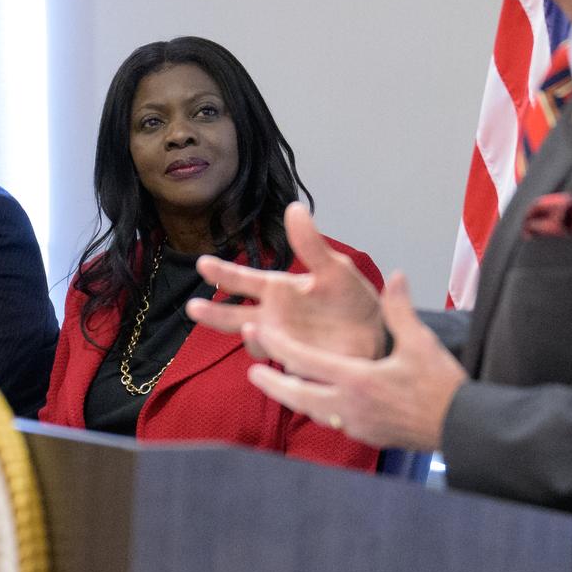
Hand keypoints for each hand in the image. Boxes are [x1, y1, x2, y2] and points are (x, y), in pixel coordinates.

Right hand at [186, 202, 384, 357]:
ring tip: (250, 327)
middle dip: (214, 313)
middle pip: (234, 315)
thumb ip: (311, 244)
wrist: (378, 336)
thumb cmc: (352, 299)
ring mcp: (282, 342)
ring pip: (254, 341)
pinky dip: (276, 357)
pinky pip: (278, 362)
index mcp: (279, 289)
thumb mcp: (335, 269)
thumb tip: (294, 208)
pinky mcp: (296, 363)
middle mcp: (273, 316)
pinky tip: (280, 350)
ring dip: (250, 336)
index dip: (223, 272)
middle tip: (193, 307)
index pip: (244, 280)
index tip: (201, 264)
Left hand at [245, 273, 466, 450]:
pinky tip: (318, 401)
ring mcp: (356, 425)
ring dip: (293, 398)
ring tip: (280, 385)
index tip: (258, 334)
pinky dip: (319, 409)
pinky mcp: (367, 436)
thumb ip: (400, 309)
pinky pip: (334, 421)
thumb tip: (397, 275)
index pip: (305, 361)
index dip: (277, 347)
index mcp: (357, 379)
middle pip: (298, 395)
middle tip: (253, 372)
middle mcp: (349, 405)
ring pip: (313, 411)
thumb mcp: (420, 342)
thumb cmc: (441, 385)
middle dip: (273, 383)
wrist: (463, 429)